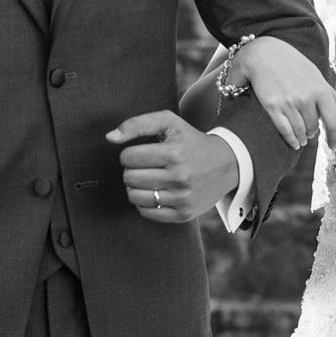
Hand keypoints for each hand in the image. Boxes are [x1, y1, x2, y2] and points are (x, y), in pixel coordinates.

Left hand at [107, 111, 237, 222]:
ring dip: (136, 187)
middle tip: (146, 166)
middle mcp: (179, 177)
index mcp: (174, 152)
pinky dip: (145, 203)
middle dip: (132, 171)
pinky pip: (146, 213)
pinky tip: (156, 192)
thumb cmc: (190, 140)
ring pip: (134, 197)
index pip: (128, 157)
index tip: (142, 153)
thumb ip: (137, 124)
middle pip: (129, 178)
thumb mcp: (168, 122)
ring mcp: (182, 198)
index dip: (130, 154)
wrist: (226, 164)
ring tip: (148, 179)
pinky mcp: (184, 214)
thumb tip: (109, 137)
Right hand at [223, 38, 335, 150]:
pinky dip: (291, 140)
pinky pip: (285, 130)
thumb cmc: (294, 65)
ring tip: (303, 139)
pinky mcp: (272, 106)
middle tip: (311, 131)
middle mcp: (306, 97)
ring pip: (301, 131)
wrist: (264, 53)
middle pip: (314, 127)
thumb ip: (335, 98)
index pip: (334, 121)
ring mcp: (289, 102)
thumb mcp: (317, 78)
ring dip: (303, 138)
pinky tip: (295, 143)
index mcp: (320, 90)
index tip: (334, 147)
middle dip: (314, 132)